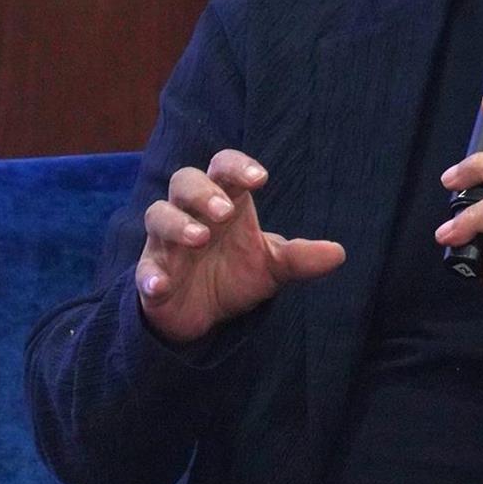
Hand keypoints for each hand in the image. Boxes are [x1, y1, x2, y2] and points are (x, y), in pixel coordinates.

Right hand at [137, 149, 345, 343]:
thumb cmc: (236, 275)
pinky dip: (149, 276)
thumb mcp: (273, 267)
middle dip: (202, 192)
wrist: (204, 316)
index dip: (238, 166)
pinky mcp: (151, 275)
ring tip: (199, 238)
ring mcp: (166, 243)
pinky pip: (143, 270)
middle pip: (185, 181)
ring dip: (177, 224)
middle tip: (223, 211)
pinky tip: (160, 284)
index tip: (260, 178)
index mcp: (224, 203)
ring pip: (158, 215)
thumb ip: (300, 258)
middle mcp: (191, 214)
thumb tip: (339, 252)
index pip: (224, 167)